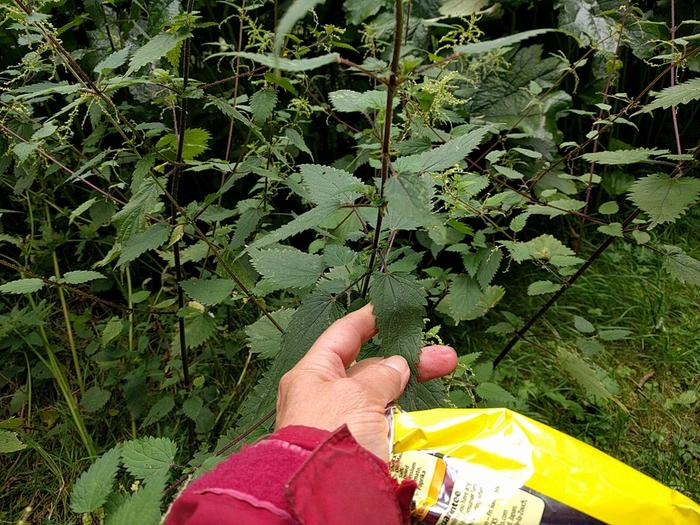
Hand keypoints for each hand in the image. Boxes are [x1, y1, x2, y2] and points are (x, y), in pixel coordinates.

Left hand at [275, 304, 456, 458]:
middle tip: (446, 358)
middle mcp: (325, 398)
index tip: (392, 309)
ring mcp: (342, 426)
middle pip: (369, 369)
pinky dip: (405, 420)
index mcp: (313, 375)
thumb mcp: (357, 396)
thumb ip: (380, 375)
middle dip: (407, 361)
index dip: (368, 320)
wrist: (322, 499)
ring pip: (381, 398)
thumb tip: (397, 364)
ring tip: (444, 381)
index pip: (343, 336)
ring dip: (411, 390)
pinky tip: (428, 418)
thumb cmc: (331, 436)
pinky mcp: (357, 450)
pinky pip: (384, 427)